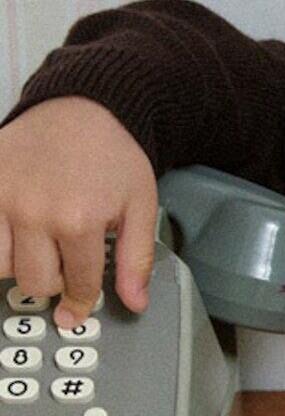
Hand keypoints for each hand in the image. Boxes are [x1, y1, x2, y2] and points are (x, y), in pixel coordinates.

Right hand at [0, 96, 157, 326]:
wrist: (82, 106)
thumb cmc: (112, 154)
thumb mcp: (140, 206)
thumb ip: (136, 259)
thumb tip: (135, 303)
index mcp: (78, 220)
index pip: (77, 284)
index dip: (81, 300)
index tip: (76, 309)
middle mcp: (35, 212)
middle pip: (34, 282)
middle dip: (53, 281)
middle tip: (62, 263)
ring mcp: (2, 197)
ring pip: (0, 266)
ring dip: (19, 264)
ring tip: (38, 247)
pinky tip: (15, 234)